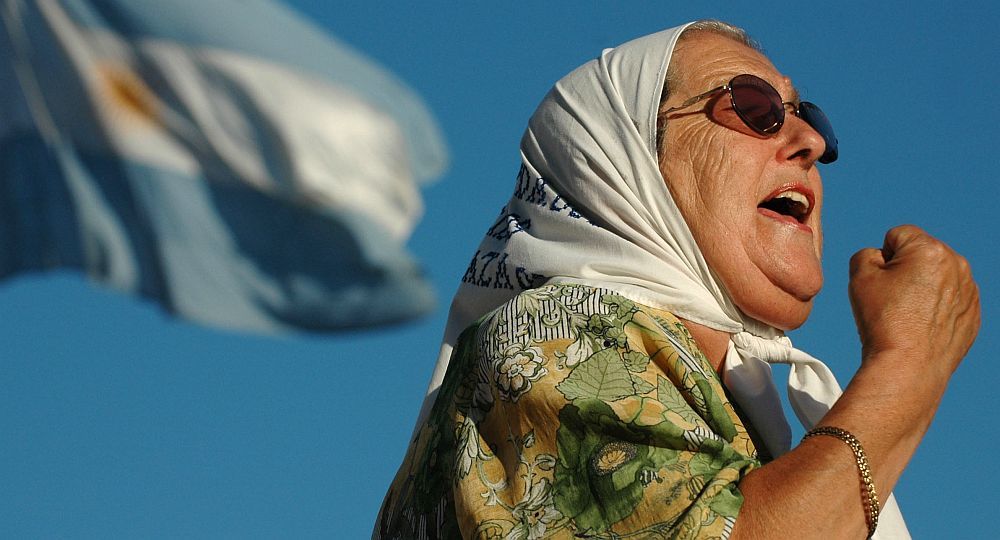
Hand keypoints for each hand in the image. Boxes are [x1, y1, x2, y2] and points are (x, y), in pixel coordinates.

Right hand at [848, 225, 978, 375]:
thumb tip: (882, 256)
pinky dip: (935, 308)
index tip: (881, 283)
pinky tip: (921, 326)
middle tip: (892, 300)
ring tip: (907, 315)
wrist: (909, 366)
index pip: (898, 235)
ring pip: (936, 277)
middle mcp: (957, 265)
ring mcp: (970, 290)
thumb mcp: (859, 277)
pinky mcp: (974, 313)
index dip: (882, 257)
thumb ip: (866, 254)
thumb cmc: (883, 321)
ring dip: (921, 287)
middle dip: (905, 270)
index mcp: (930, 250)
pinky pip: (950, 300)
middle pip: (920, 254)